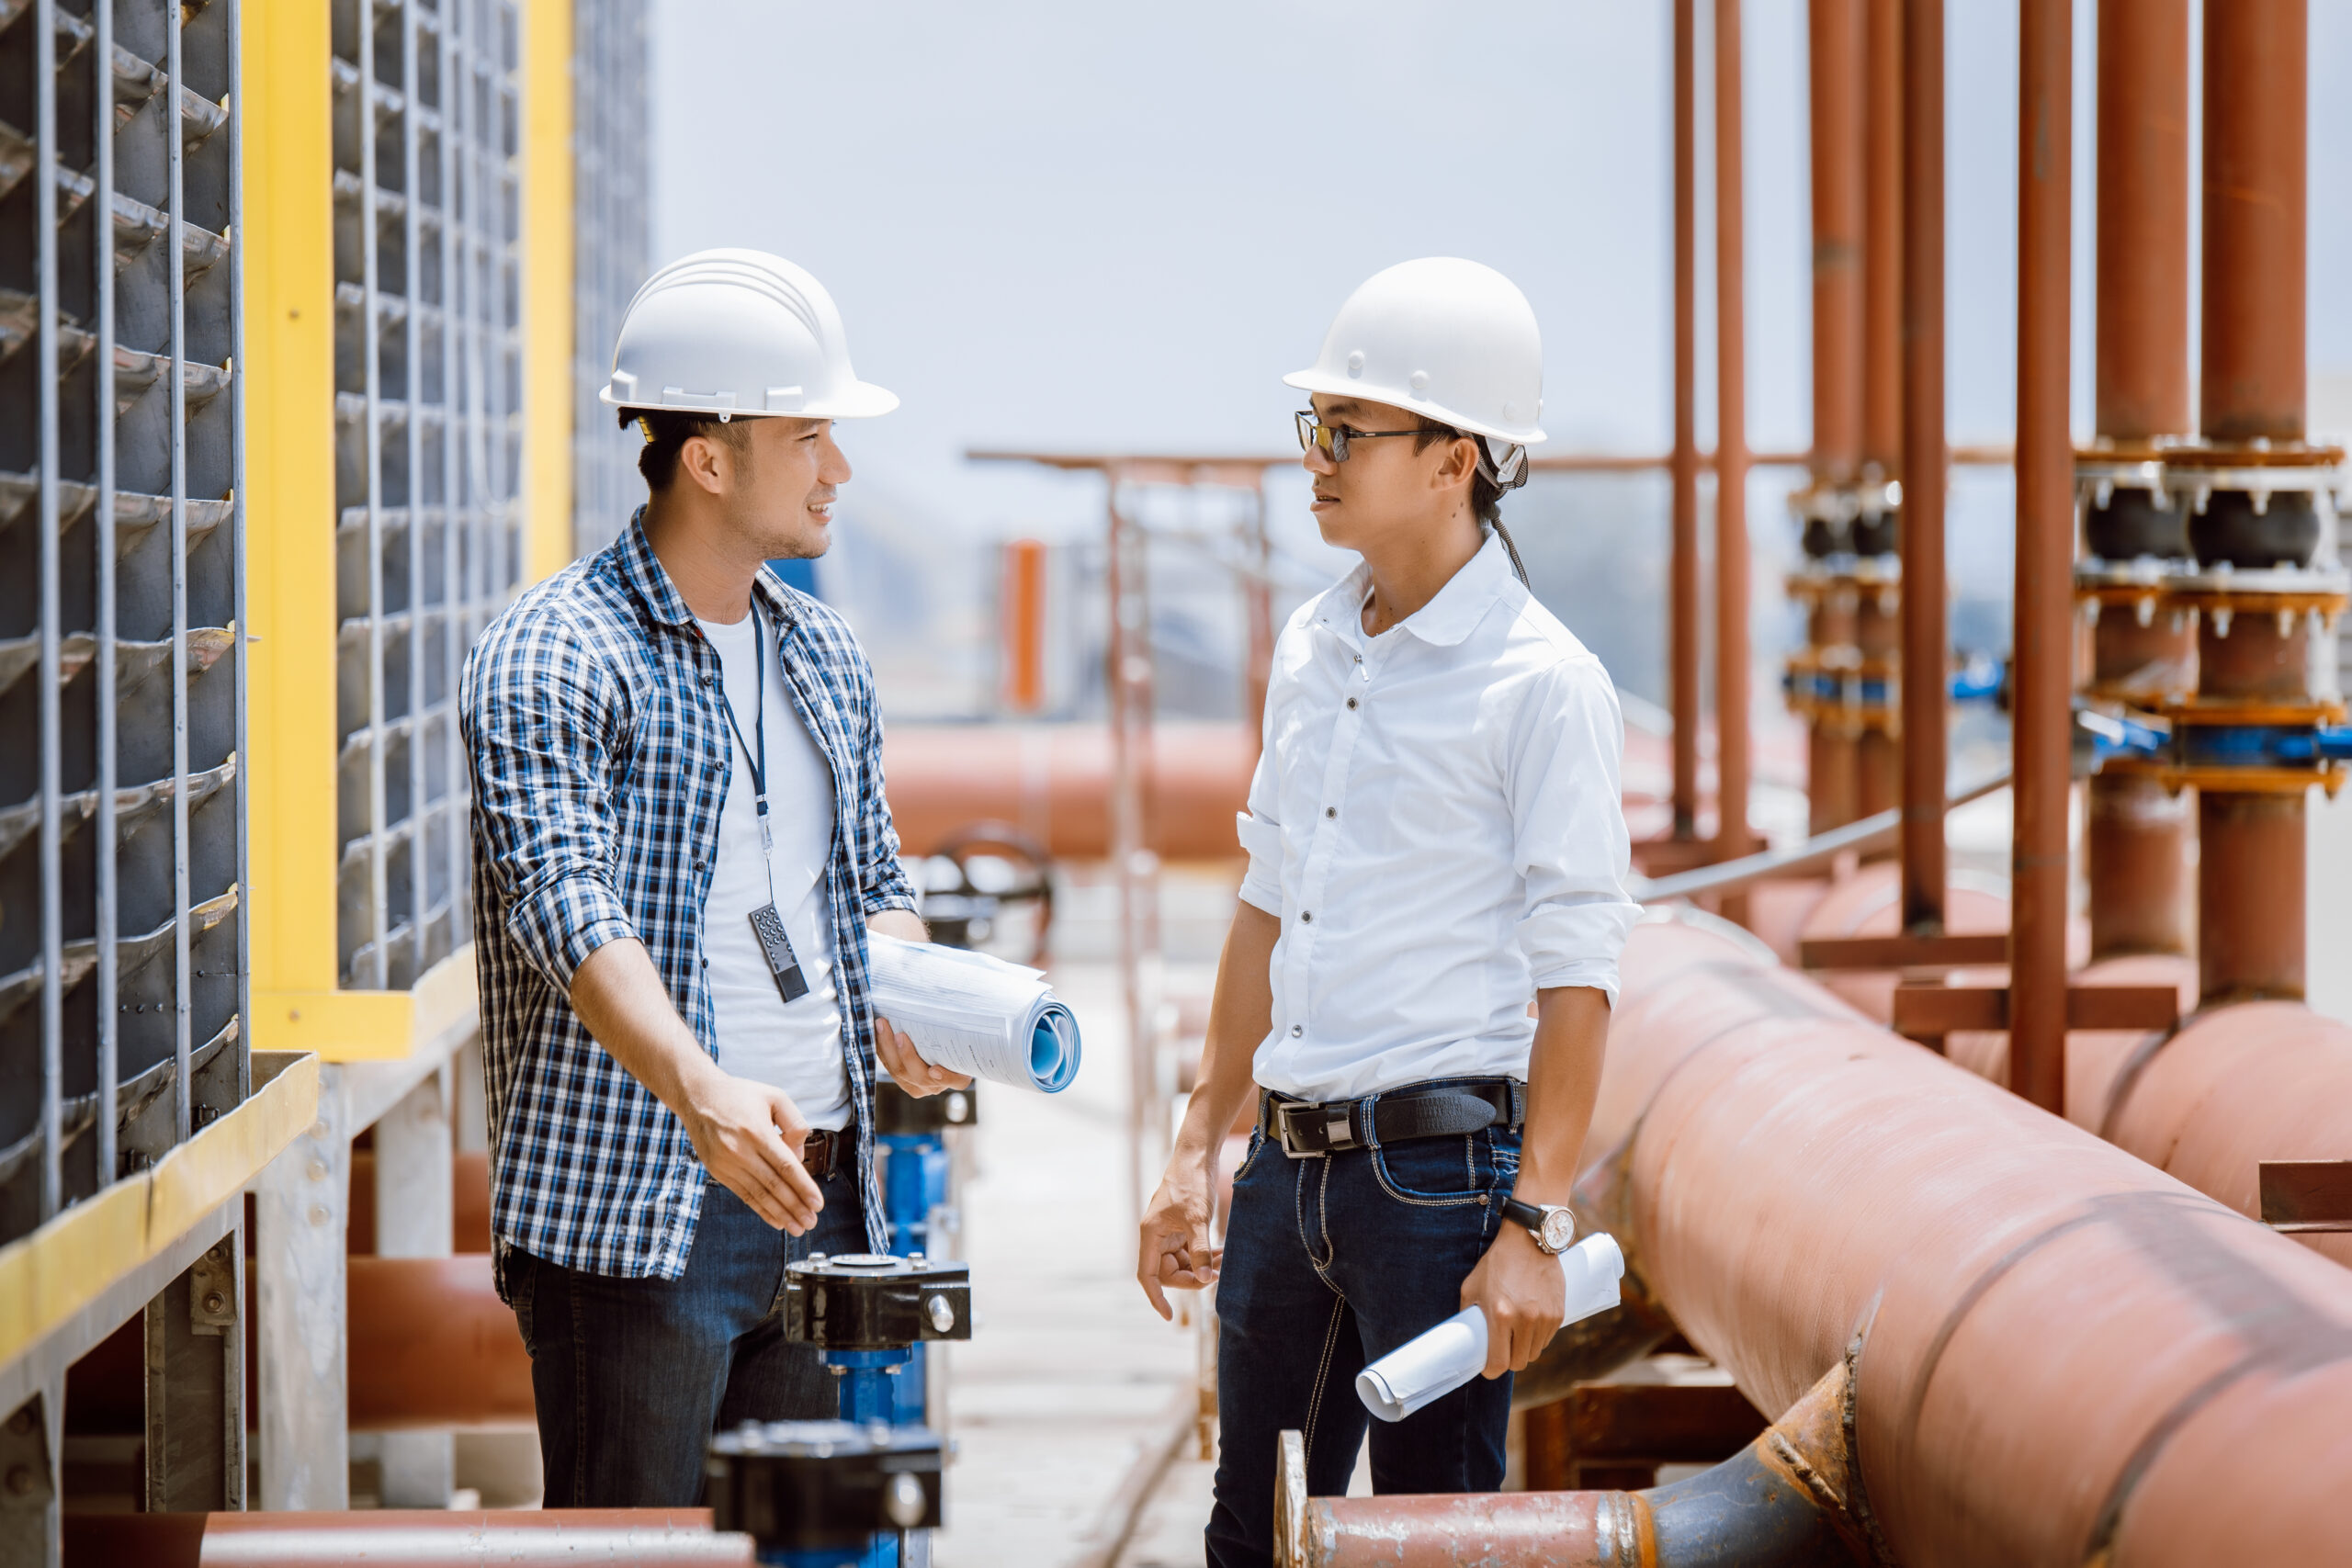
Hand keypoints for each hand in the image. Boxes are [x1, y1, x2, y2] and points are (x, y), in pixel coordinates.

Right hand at [678, 1062, 824, 1234]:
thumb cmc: (741, 1094)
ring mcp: (726, 1163)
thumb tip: (800, 1157)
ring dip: (780, 1214)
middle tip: (811, 1222)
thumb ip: (794, 1124)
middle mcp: (740, 1150)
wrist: (698, 1096)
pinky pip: (743, 1194)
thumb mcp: (775, 1097)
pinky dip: (761, 1209)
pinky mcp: (717, 1171)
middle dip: (795, 1207)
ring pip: (759, 1194)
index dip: (803, 1187)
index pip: (786, 1166)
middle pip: (774, 1185)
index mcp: (757, 1131)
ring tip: (797, 1227)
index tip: (818, 1203)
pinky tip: (776, 1220)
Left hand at [873, 1015, 971, 1096]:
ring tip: (882, 1026)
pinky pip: (889, 1068)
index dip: (946, 1078)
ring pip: (900, 1072)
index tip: (934, 1070)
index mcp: (960, 1078)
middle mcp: (938, 1085)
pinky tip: (875, 1032)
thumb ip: (957, 1027)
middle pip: (921, 1076)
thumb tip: (966, 999)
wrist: (943, 1043)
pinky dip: (881, 1050)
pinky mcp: (903, 1081)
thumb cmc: (958, 1036)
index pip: (956, 1081)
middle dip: (907, 1056)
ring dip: (888, 1048)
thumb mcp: (962, 1034)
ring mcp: (919, 1086)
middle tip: (899, 1035)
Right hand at [1137, 1152, 1220, 1319]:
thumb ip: (1199, 1251)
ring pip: (1182, 1262)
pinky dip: (1204, 1255)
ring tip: (1225, 1262)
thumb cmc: (1191, 1183)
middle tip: (1217, 1274)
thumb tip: (1205, 1279)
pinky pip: (1190, 1251)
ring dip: (1202, 1266)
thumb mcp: (1197, 1219)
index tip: (1169, 1316)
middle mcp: (1156, 1236)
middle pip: (1168, 1272)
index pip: (1147, 1275)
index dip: (1156, 1297)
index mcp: (1150, 1234)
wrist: (1197, 1156)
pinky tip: (1222, 1254)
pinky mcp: (1181, 1227)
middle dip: (1192, 1277)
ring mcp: (1169, 1232)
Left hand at [1461, 1223, 1566, 1378]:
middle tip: (1502, 1348)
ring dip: (1523, 1348)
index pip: (1500, 1363)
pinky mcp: (1558, 1313)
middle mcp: (1525, 1319)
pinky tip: (1529, 1321)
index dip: (1491, 1370)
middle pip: (1519, 1362)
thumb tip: (1467, 1340)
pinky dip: (1537, 1337)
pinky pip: (1547, 1339)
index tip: (1488, 1366)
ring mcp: (1544, 1317)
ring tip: (1515, 1331)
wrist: (1528, 1240)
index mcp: (1500, 1315)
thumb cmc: (1496, 1263)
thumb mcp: (1471, 1288)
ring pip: (1534, 1353)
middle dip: (1508, 1359)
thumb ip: (1469, 1316)